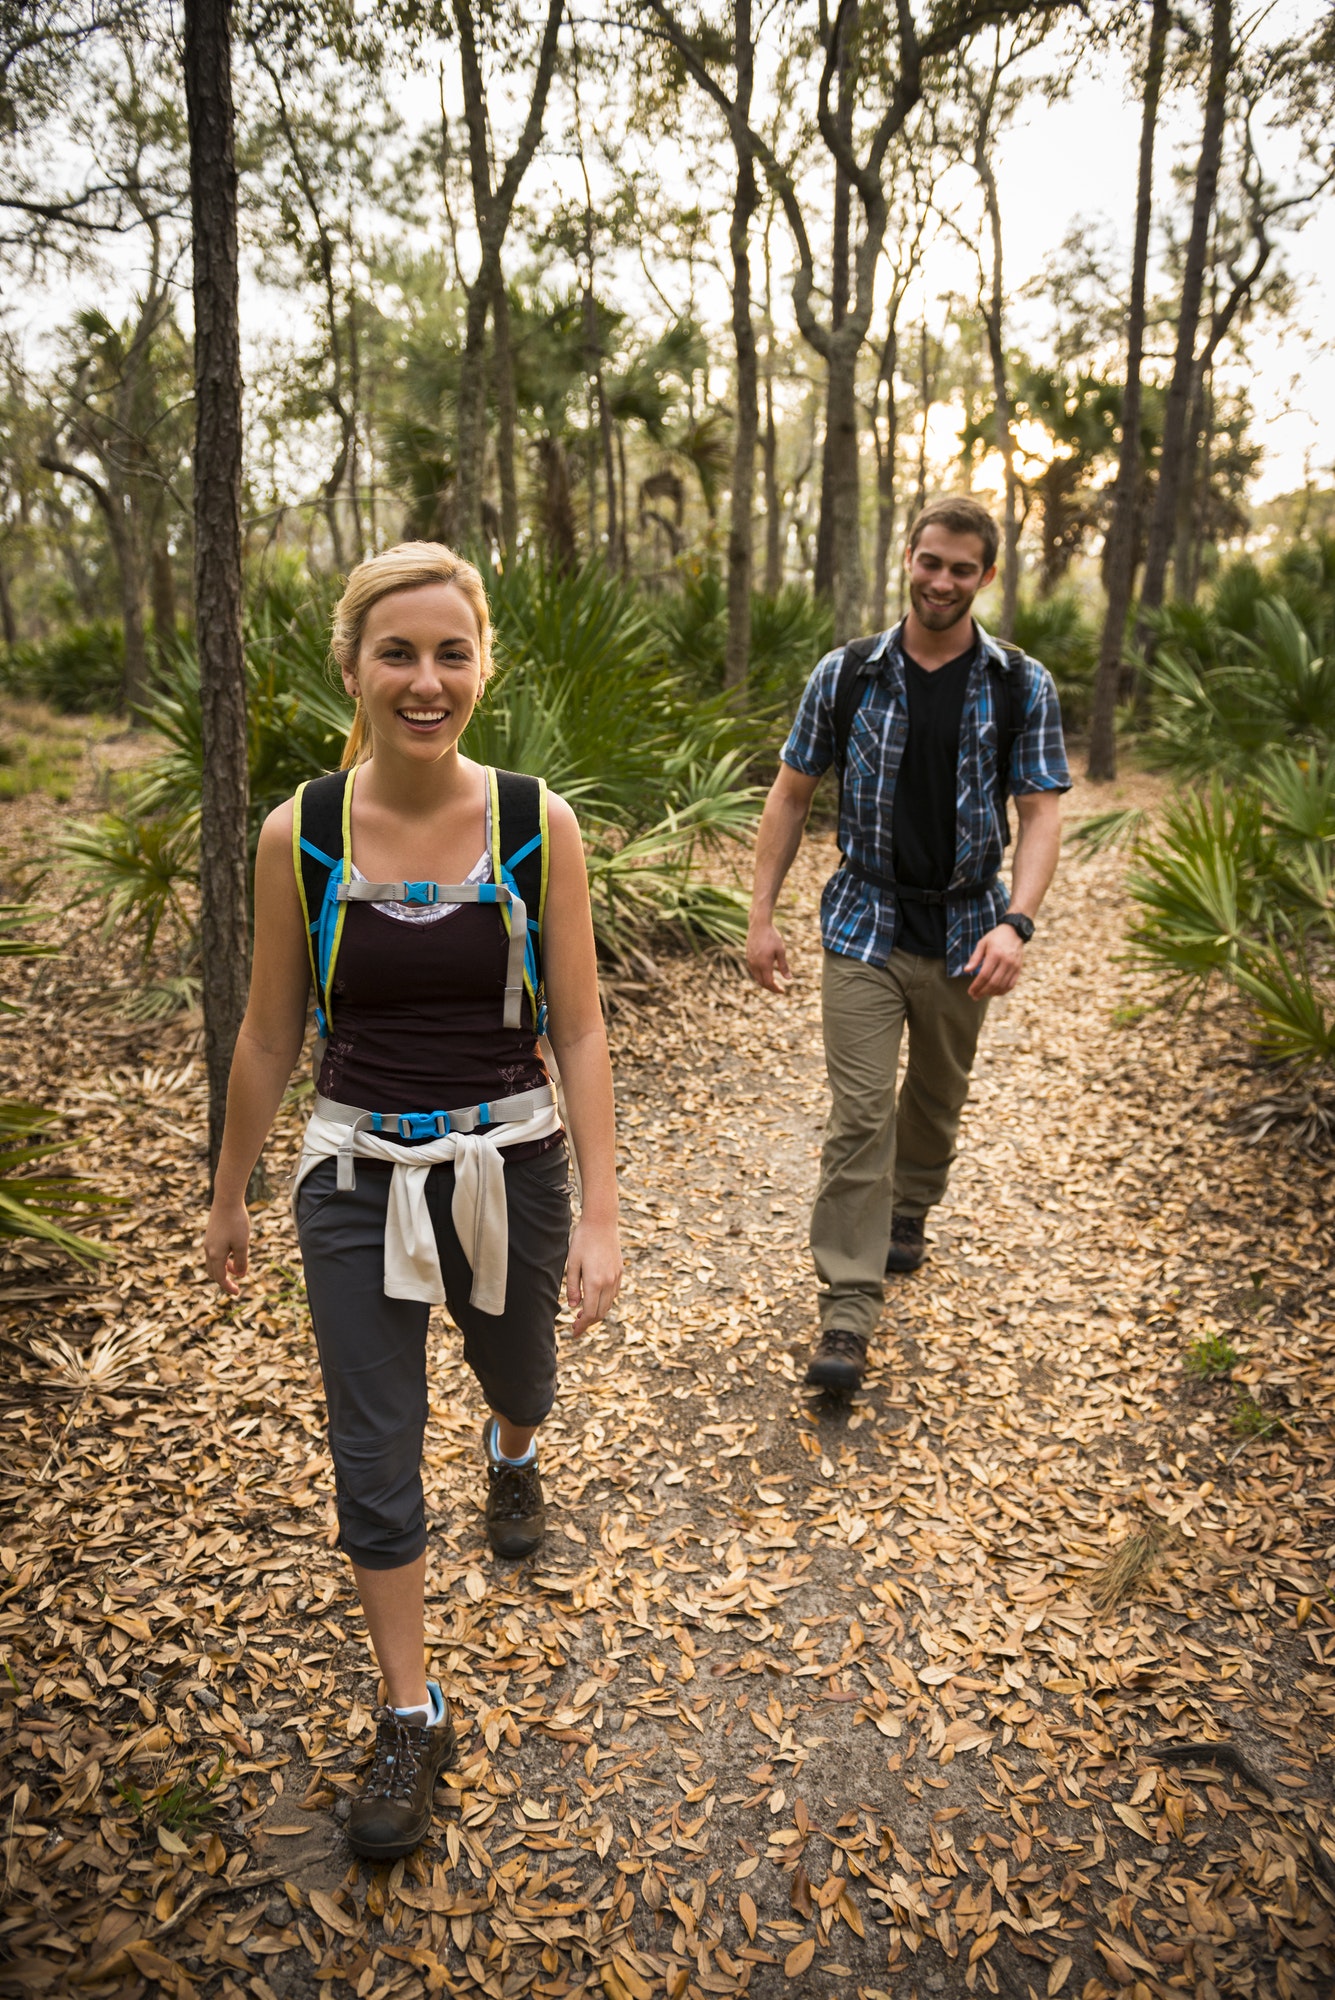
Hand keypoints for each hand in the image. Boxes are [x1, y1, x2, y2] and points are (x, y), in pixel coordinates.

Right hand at [205, 1198, 250, 1296]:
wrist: (226, 1200)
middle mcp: (208, 1250)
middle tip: (236, 1284)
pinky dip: (223, 1259)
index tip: (238, 1293)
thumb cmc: (236, 1222)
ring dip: (225, 1268)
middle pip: (214, 1273)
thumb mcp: (242, 1244)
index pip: (220, 1278)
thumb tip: (240, 1275)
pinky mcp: (211, 1235)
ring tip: (239, 1267)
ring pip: (213, 1263)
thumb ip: (241, 1261)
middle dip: (224, 1280)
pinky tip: (234, 1252)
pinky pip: (214, 1253)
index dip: (228, 1287)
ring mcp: (208, 1242)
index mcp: (215, 1255)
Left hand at [565, 1217, 622, 1335]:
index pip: (590, 1313)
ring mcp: (616, 1277)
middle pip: (601, 1313)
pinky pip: (614, 1294)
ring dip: (597, 1314)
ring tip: (582, 1314)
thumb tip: (572, 1306)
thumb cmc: (582, 1241)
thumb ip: (571, 1287)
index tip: (573, 1332)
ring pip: (608, 1305)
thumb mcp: (572, 1263)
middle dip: (588, 1323)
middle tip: (576, 1326)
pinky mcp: (620, 1272)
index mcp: (595, 1282)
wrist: (602, 1222)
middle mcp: (608, 1282)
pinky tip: (594, 1300)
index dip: (581, 1326)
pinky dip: (604, 1302)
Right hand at [746, 918, 790, 992]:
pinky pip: (753, 971)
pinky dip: (759, 976)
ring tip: (773, 982)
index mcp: (764, 964)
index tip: (783, 991)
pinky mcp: (748, 957)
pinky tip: (766, 973)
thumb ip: (784, 966)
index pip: (769, 983)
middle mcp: (755, 964)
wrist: (759, 925)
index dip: (776, 989)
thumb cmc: (772, 937)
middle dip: (770, 987)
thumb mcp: (781, 951)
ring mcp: (750, 961)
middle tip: (779, 989)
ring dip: (764, 982)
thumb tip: (789, 979)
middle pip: (761, 982)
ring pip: (756, 977)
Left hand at [963, 922, 1024, 999]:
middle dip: (982, 992)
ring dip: (992, 993)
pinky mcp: (1019, 969)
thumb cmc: (995, 937)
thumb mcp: (982, 943)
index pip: (984, 975)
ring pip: (1002, 985)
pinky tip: (994, 993)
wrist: (1014, 931)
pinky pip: (1011, 985)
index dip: (976, 986)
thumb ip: (975, 958)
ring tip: (983, 995)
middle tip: (975, 997)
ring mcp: (1014, 966)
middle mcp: (1006, 961)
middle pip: (993, 982)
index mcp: (995, 954)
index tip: (970, 991)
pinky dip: (1002, 991)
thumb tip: (966, 971)